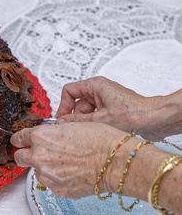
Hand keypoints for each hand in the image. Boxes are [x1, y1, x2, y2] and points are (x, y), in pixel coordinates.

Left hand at [11, 122, 127, 198]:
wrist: (115, 161)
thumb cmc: (99, 140)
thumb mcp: (72, 125)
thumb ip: (54, 131)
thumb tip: (50, 133)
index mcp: (40, 136)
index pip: (19, 138)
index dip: (19, 139)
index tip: (18, 141)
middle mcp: (39, 156)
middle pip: (19, 158)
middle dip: (25, 155)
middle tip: (35, 155)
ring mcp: (47, 175)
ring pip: (37, 172)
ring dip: (45, 168)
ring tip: (66, 164)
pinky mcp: (57, 190)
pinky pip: (52, 184)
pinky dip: (58, 180)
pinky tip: (73, 174)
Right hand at [54, 76, 177, 140]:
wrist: (156, 119)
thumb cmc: (134, 113)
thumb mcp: (100, 119)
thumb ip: (77, 120)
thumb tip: (61, 122)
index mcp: (95, 85)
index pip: (69, 91)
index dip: (63, 105)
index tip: (61, 119)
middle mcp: (99, 90)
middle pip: (77, 103)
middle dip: (75, 117)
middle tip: (72, 130)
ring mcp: (105, 100)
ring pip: (86, 111)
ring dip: (85, 122)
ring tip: (89, 132)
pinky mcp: (110, 109)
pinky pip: (95, 116)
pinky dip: (93, 124)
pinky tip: (96, 132)